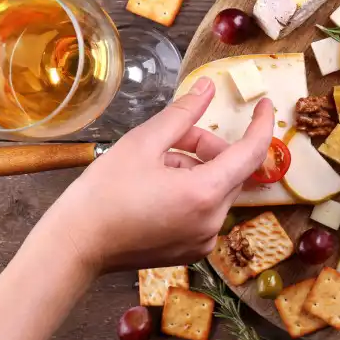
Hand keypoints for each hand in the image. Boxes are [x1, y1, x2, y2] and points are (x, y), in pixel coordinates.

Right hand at [40, 77, 273, 273]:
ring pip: (215, 189)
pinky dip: (190, 191)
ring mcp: (204, 240)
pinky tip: (155, 189)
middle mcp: (213, 221)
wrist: (73, 247)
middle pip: (229, 170)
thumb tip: (209, 88)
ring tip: (153, 166)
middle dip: (207, 147)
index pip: (251, 153)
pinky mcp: (192, 250)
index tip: (265, 104)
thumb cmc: (102, 194)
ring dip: (195, 169)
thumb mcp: (142, 143)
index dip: (261, 124)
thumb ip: (182, 114)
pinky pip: (204, 210)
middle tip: (171, 138)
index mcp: (206, 193)